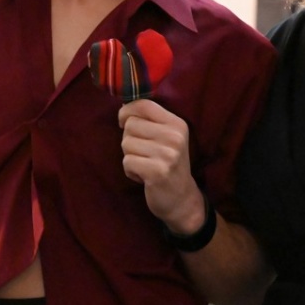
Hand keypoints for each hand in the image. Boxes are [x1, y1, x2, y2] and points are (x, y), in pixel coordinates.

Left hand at [118, 99, 205, 232]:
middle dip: (129, 139)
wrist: (182, 199)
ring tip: (145, 164)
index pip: (144, 104)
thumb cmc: (168, 164)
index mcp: (177, 124)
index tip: (124, 121)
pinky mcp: (157, 171)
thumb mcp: (167, 138)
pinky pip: (127, 161)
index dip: (127, 110)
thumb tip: (122, 105)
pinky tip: (143, 176)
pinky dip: (130, 170)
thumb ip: (150, 122)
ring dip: (130, 156)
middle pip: (131, 124)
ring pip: (126, 143)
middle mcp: (174, 136)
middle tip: (143, 153)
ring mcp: (167, 154)